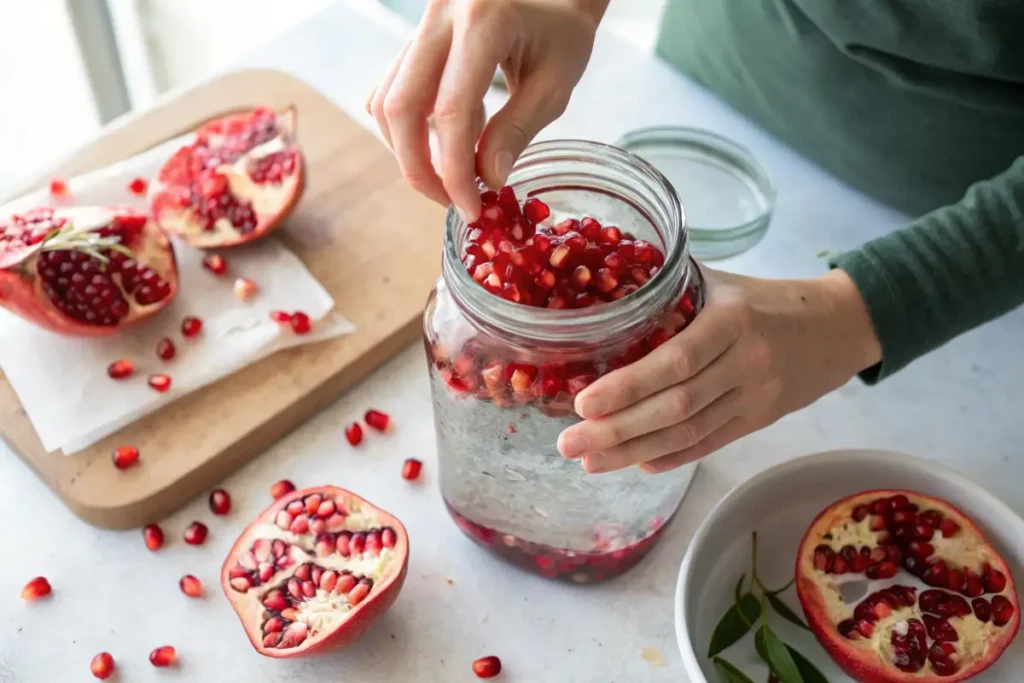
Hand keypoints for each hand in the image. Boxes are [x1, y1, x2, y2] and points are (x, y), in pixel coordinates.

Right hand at [367, 0, 607, 219]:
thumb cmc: (563, 34)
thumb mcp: (554, 87)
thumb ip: (517, 132)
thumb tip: (485, 181)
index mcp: (483, 20)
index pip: (451, 110)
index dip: (454, 171)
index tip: (469, 209)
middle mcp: (440, 16)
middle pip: (400, 107)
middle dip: (418, 168)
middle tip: (449, 202)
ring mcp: (421, 23)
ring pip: (386, 100)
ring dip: (410, 151)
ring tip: (454, 173)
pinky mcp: (414, 37)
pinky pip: (392, 89)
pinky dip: (411, 126)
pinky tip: (451, 135)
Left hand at [556, 267, 881, 473]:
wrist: (840, 326)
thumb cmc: (769, 299)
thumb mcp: (722, 283)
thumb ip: (671, 290)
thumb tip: (605, 297)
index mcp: (732, 321)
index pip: (675, 361)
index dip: (628, 386)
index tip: (583, 402)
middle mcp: (745, 363)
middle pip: (676, 406)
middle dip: (617, 430)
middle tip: (569, 443)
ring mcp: (755, 398)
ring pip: (689, 432)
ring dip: (634, 452)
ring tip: (589, 461)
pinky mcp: (759, 421)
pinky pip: (710, 444)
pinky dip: (672, 457)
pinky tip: (638, 465)